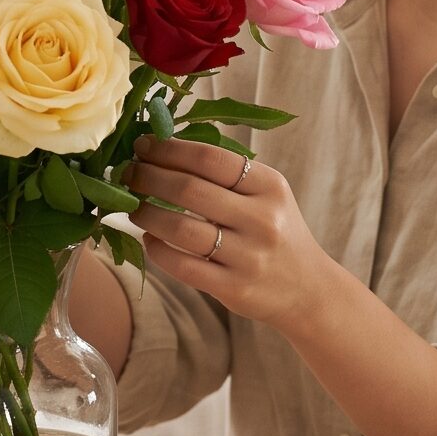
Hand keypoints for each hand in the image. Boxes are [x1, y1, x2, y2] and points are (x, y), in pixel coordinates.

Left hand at [126, 136, 332, 329]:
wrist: (309, 290)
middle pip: (189, 190)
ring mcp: (248, 256)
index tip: (143, 145)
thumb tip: (164, 147)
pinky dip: (157, 249)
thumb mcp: (266, 194)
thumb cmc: (276, 232)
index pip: (210, 158)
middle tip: (127, 173)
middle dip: (148, 177)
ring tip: (132, 207)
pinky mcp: (234, 288)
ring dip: (146, 214)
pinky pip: (182, 265)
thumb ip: (227, 173)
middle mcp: (262, 219)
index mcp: (269, 186)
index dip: (169, 149)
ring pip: (180, 229)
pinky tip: (150, 239)